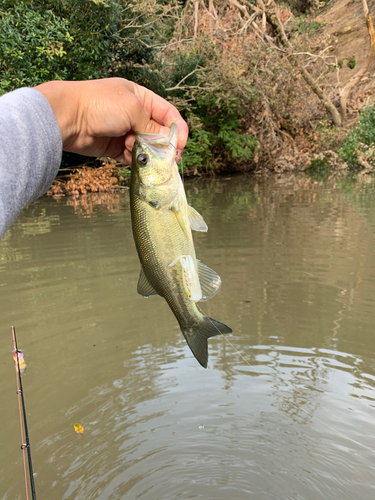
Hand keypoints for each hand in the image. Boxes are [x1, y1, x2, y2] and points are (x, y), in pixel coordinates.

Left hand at [34, 78, 188, 163]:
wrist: (67, 118)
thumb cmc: (99, 104)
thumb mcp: (132, 109)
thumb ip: (152, 126)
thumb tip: (167, 142)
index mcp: (141, 97)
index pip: (168, 113)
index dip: (177, 129)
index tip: (181, 145)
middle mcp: (134, 114)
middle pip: (159, 133)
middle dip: (163, 145)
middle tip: (167, 158)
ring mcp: (124, 131)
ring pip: (146, 147)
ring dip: (147, 153)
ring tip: (138, 153)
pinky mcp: (115, 148)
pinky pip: (132, 157)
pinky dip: (134, 160)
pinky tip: (130, 159)